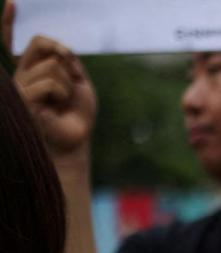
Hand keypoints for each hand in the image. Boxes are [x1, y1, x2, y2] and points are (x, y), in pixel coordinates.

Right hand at [7, 23, 96, 159]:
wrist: (75, 138)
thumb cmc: (76, 112)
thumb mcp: (78, 81)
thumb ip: (68, 61)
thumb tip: (59, 47)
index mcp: (32, 67)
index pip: (14, 40)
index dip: (9, 22)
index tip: (12, 2)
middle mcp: (21, 73)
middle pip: (40, 42)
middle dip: (62, 50)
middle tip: (73, 69)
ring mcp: (20, 86)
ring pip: (52, 64)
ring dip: (68, 83)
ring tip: (64, 100)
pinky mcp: (23, 99)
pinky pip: (50, 82)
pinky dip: (63, 92)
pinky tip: (58, 106)